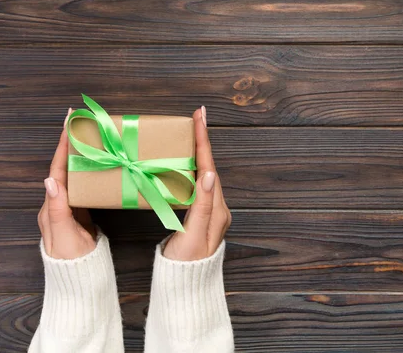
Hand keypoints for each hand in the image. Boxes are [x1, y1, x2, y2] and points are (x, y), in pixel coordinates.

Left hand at [38, 108, 96, 259]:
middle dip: (71, 142)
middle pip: (64, 166)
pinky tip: (100, 164)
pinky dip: (91, 169)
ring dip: (82, 154)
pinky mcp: (82, 212)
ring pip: (75, 173)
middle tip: (82, 122)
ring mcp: (70, 206)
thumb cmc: (72, 259)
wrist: (80, 279)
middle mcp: (58, 202)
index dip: (62, 144)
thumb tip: (51, 179)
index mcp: (51, 205)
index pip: (57, 167)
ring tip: (92, 137)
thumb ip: (57, 209)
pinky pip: (85, 184)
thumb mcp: (65, 234)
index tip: (68, 122)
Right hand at [163, 106, 231, 260]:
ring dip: (198, 153)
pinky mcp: (200, 216)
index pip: (210, 167)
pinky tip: (184, 164)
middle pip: (209, 166)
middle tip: (196, 118)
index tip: (200, 117)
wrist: (186, 285)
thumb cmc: (187, 263)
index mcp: (217, 209)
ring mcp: (210, 211)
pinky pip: (197, 185)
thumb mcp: (194, 235)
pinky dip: (192, 169)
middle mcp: (217, 207)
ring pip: (204, 174)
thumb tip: (209, 174)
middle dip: (202, 141)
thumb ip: (202, 206)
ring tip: (190, 133)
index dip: (204, 141)